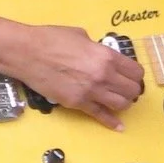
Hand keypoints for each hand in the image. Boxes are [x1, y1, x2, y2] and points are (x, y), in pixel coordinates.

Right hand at [18, 24, 144, 130]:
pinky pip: (100, 115)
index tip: (131, 76)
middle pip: (132, 90)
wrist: (28, 53)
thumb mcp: (82, 36)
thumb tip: (101, 56)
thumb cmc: (52, 39)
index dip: (135, 74)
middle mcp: (103, 75)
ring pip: (121, 105)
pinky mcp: (77, 103)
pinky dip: (111, 122)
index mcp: (106, 55)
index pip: (135, 71)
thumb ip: (97, 49)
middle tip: (126, 88)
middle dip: (132, 90)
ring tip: (119, 100)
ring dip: (123, 103)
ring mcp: (90, 91)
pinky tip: (118, 126)